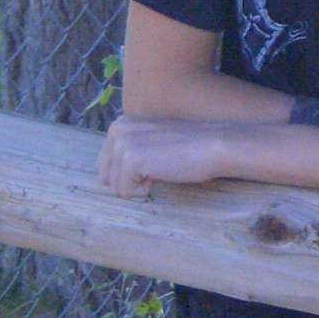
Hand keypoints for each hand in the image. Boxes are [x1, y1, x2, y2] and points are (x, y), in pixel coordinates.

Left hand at [96, 115, 225, 194]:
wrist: (213, 145)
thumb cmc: (188, 147)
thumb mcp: (150, 141)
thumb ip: (130, 149)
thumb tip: (110, 175)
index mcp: (120, 125)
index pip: (105, 165)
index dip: (129, 174)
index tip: (154, 162)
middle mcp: (116, 130)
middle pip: (106, 177)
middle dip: (129, 181)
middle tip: (156, 168)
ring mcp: (122, 144)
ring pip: (114, 187)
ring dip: (137, 186)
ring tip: (160, 169)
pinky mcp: (131, 160)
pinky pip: (125, 192)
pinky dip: (144, 191)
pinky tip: (162, 173)